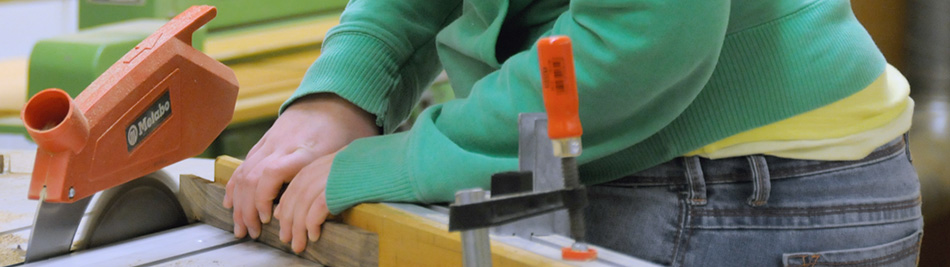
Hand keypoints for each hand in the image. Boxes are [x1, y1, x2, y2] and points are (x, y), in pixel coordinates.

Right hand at [223, 93, 376, 238]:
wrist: (335, 98)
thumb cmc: (348, 130)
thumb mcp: (349, 155)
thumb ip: (335, 180)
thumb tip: (320, 211)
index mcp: (307, 151)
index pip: (273, 172)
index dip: (264, 198)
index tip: (268, 218)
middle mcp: (284, 146)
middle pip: (253, 178)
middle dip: (248, 210)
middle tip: (252, 234)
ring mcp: (271, 142)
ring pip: (244, 172)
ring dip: (239, 203)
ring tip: (241, 226)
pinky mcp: (265, 141)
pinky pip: (243, 164)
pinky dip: (235, 186)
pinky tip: (232, 203)